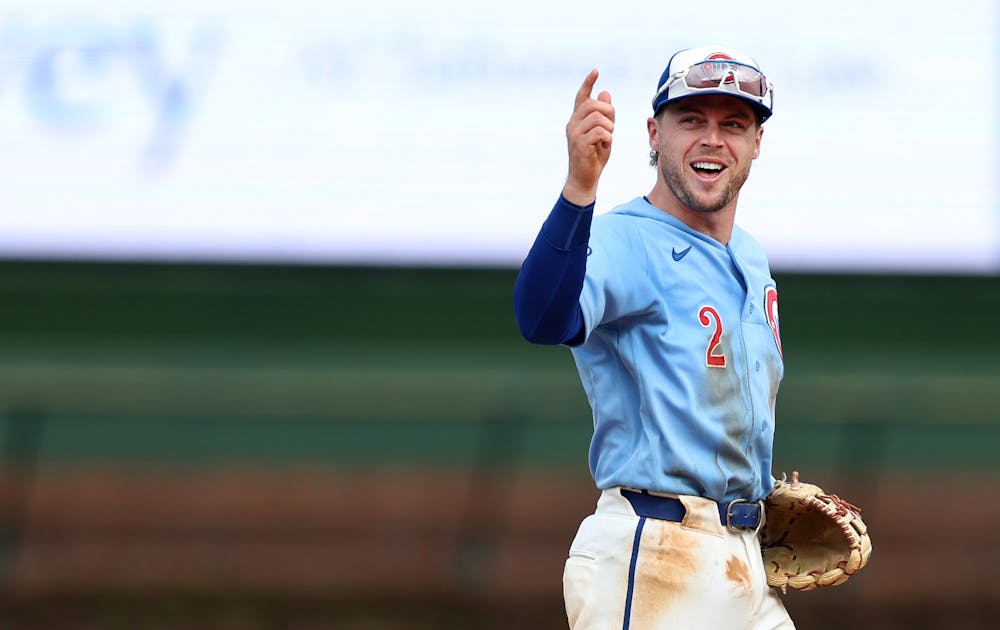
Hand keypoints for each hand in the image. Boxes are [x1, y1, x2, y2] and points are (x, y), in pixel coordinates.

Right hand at [562, 69, 614, 205]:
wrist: (584, 178)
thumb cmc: (593, 156)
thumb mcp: (602, 132)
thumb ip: (604, 115)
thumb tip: (605, 93)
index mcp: (577, 120)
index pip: (581, 97)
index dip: (588, 83)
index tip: (596, 71)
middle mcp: (573, 124)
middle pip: (593, 104)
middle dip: (608, 111)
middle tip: (612, 125)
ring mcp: (574, 133)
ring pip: (598, 117)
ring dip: (609, 127)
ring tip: (608, 137)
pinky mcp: (579, 144)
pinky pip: (600, 131)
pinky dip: (607, 138)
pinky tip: (604, 145)